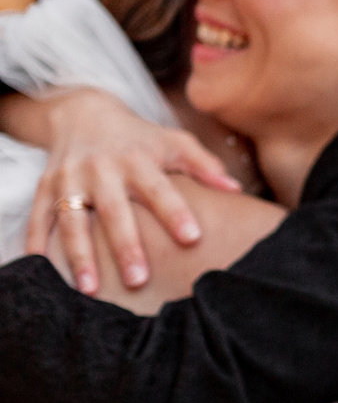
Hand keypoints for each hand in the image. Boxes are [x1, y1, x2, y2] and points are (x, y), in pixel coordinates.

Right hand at [19, 88, 239, 293]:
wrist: (83, 113)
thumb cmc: (140, 137)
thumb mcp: (174, 142)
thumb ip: (204, 165)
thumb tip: (236, 189)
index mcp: (137, 158)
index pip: (159, 188)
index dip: (175, 212)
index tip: (192, 238)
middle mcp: (101, 169)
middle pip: (114, 211)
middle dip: (126, 245)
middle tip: (138, 280)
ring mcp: (69, 178)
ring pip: (73, 220)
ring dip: (80, 254)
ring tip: (90, 288)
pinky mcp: (44, 187)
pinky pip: (37, 217)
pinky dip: (36, 242)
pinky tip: (39, 268)